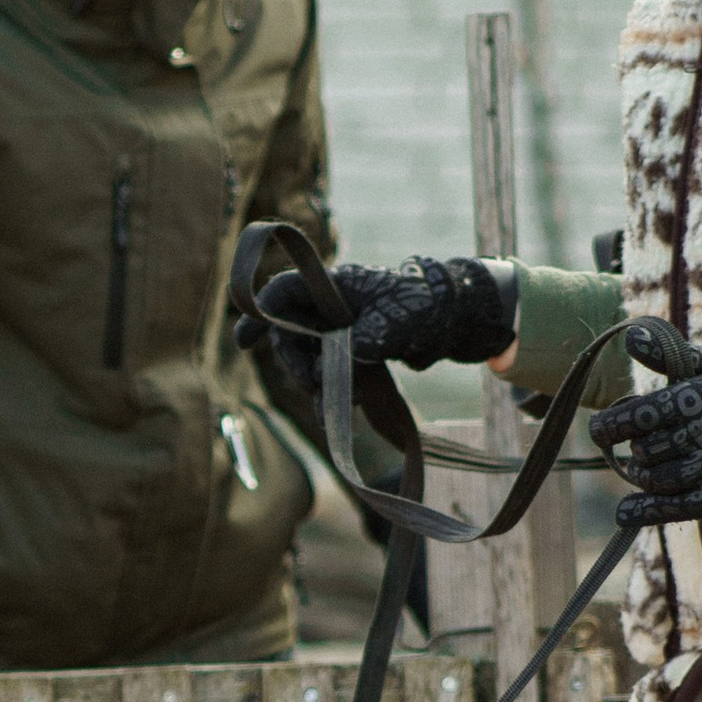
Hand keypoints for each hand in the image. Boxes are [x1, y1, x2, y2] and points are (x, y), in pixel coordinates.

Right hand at [238, 254, 518, 399]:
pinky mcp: (352, 353)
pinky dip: (330, 396)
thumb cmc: (426, 305)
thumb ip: (367, 338)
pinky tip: (336, 415)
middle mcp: (331, 307)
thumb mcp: (399, 320)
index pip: (285, 291)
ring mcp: (340, 331)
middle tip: (315, 386)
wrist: (456, 319)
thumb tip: (341, 360)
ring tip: (339, 407)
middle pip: (290, 334)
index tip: (245, 341)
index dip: (259, 313)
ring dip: (317, 386)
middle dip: (296, 364)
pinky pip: (328, 376)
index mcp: (336, 286)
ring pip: (308, 360)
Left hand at [590, 324, 701, 527]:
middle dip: (634, 447)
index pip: (639, 415)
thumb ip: (668, 354)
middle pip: (644, 449)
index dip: (611, 425)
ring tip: (643, 466)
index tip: (599, 429)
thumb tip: (630, 335)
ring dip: (641, 474)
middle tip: (640, 442)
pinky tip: (625, 512)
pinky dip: (646, 512)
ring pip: (656, 478)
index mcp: (697, 398)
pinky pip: (676, 507)